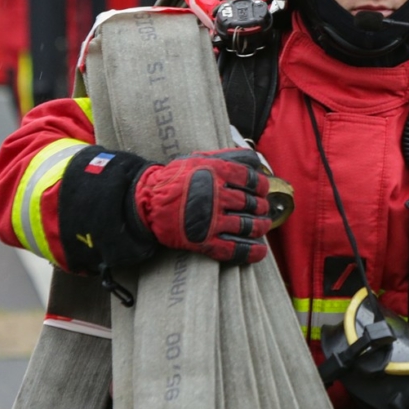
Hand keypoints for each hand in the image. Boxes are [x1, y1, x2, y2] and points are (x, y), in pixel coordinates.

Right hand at [132, 149, 271, 263]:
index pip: (252, 180)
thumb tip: (253, 159)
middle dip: (261, 207)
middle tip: (262, 208)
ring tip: (262, 225)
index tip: (262, 189)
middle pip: (252, 204)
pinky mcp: (204, 241)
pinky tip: (259, 250)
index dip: (261, 186)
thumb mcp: (199, 159)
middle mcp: (216, 196)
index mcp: (216, 174)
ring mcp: (211, 220)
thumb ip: (226, 157)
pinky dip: (251, 251)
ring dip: (260, 227)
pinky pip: (234, 249)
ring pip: (247, 226)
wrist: (147, 202)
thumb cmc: (173, 179)